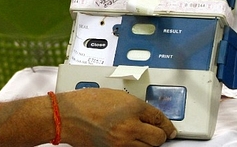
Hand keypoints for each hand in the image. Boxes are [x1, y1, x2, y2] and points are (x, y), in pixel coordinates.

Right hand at [58, 88, 176, 146]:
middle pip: (159, 138)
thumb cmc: (84, 101)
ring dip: (149, 143)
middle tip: (159, 132)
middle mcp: (130, 126)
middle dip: (160, 135)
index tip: (169, 127)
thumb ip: (132, 105)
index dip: (167, 124)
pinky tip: (131, 141)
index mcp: (132, 107)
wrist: (67, 115)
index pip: (159, 118)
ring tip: (144, 137)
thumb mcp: (114, 94)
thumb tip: (145, 115)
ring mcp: (122, 142)